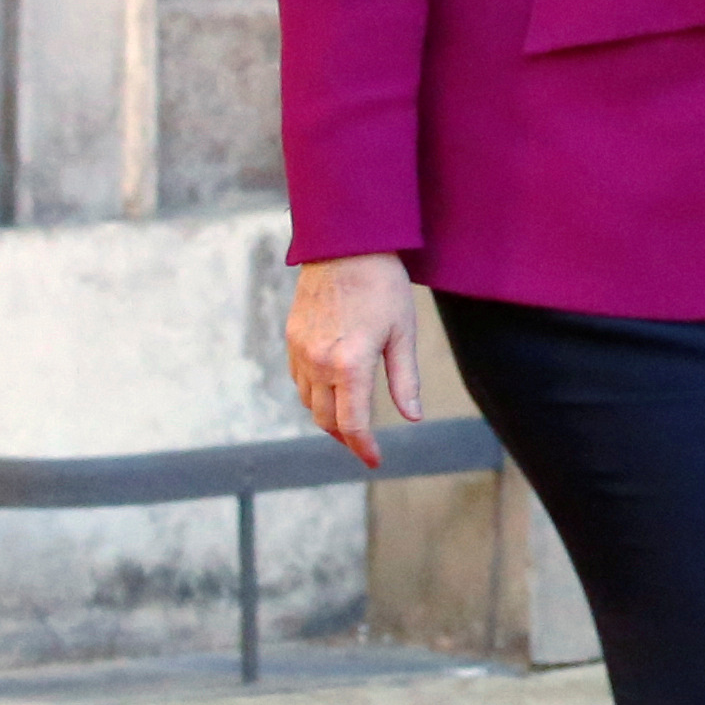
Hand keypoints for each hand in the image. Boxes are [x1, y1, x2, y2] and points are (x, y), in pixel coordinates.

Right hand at [286, 252, 424, 467]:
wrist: (344, 244)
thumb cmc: (382, 285)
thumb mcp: (403, 332)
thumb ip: (405, 379)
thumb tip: (412, 417)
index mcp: (350, 364)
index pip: (353, 423)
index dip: (364, 447)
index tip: (374, 460)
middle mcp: (319, 362)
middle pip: (326, 420)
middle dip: (345, 438)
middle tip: (363, 446)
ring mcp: (301, 350)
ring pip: (309, 401)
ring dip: (327, 417)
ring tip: (349, 422)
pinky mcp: (291, 337)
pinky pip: (299, 379)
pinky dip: (314, 394)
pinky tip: (331, 391)